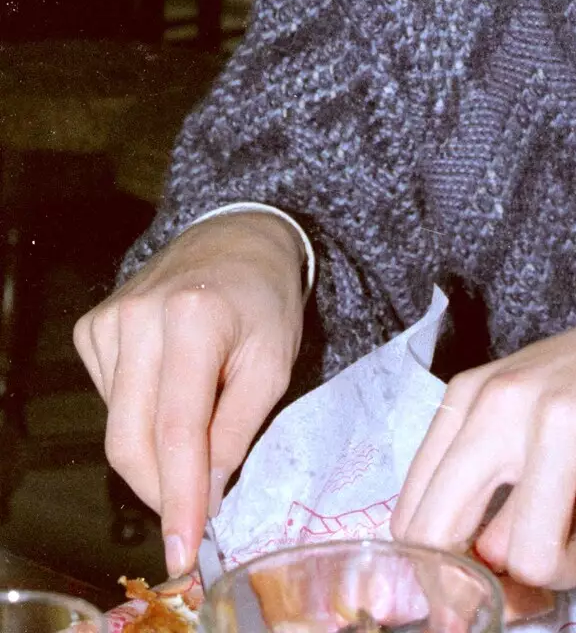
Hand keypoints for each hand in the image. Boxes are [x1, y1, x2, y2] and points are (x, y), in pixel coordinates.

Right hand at [73, 212, 304, 576]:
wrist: (237, 237)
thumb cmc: (264, 299)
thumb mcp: (274, 363)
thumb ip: (238, 429)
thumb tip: (205, 493)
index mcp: (195, 319)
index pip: (177, 431)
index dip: (180, 498)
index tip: (184, 547)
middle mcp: (141, 316)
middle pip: (131, 439)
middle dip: (161, 491)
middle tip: (194, 514)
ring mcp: (109, 319)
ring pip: (117, 427)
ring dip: (155, 451)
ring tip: (201, 417)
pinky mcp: (92, 327)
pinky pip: (109, 401)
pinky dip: (140, 416)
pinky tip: (172, 386)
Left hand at [391, 271, 575, 590]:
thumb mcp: (530, 412)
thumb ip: (490, 484)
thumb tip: (462, 588)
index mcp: (471, 396)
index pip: (413, 519)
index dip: (439, 578)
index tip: (480, 592)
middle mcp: (505, 401)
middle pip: (450, 544)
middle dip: (496, 585)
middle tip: (542, 574)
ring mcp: (561, 417)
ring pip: (532, 559)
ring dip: (573, 564)